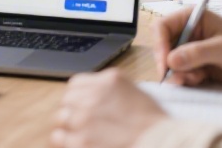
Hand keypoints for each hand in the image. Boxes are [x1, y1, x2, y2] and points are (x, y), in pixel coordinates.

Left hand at [51, 69, 166, 147]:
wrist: (161, 143)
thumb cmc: (154, 125)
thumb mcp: (135, 94)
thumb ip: (110, 92)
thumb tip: (94, 99)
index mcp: (109, 80)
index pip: (76, 84)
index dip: (76, 98)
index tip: (79, 107)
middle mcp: (94, 95)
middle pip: (66, 101)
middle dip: (71, 113)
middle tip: (81, 125)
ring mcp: (85, 118)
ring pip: (60, 119)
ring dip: (68, 128)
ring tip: (81, 137)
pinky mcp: (80, 140)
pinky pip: (60, 138)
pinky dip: (67, 142)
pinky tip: (80, 145)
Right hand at [154, 8, 221, 86]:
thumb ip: (196, 53)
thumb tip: (170, 60)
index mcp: (192, 17)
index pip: (163, 26)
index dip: (160, 44)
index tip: (164, 63)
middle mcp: (188, 32)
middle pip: (163, 46)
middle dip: (169, 63)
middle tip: (179, 77)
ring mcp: (191, 49)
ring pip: (170, 62)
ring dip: (178, 73)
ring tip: (197, 77)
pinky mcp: (195, 64)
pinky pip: (179, 73)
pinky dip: (185, 79)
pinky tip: (201, 79)